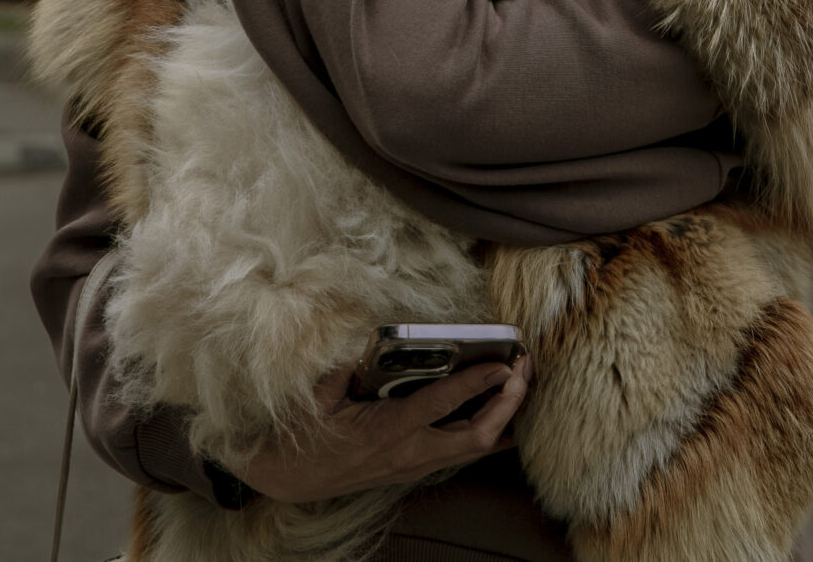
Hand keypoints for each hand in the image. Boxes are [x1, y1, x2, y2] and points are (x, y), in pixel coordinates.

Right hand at [225, 357, 529, 505]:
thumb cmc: (304, 433)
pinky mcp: (414, 469)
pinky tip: (503, 413)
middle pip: (476, 437)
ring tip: (522, 383)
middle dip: (508, 404)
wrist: (289, 478)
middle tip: (523, 368)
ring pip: (474, 449)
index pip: (441, 405)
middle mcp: (408, 453)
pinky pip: (462, 453)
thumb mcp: (320, 395)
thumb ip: (347, 363)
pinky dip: (488, 433)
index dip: (477, 384)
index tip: (503, 364)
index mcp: (386, 430)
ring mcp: (414, 466)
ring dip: (503, 418)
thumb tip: (371, 334)